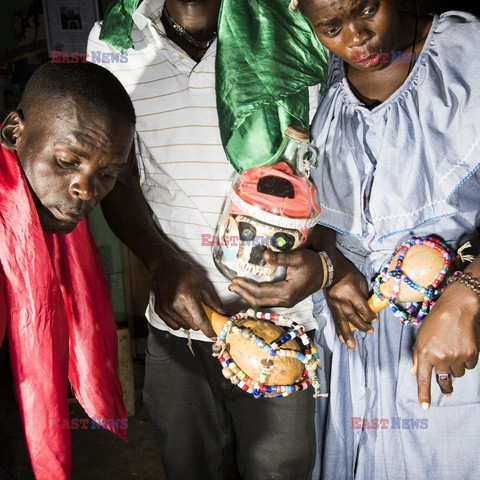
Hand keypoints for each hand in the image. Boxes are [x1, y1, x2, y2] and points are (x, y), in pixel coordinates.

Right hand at [151, 256, 223, 337]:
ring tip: (189, 307)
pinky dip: (179, 321)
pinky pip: (173, 325)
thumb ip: (214, 301)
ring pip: (183, 327)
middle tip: (200, 311)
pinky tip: (181, 310)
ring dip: (189, 321)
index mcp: (187, 297)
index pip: (200, 320)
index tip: (215, 337)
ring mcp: (165, 309)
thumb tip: (222, 314)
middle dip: (199, 321)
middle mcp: (174, 305)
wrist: (166, 267)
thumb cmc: (187, 274)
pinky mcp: (159, 311)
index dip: (209, 330)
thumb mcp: (204, 284)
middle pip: (193, 325)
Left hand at [228, 248, 323, 308]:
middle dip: (243, 293)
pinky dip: (255, 297)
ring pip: (262, 304)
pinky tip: (249, 291)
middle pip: (258, 301)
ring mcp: (286, 302)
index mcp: (286, 292)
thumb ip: (280, 258)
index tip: (235, 279)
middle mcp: (285, 300)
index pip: (260, 291)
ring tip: (236, 288)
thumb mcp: (298, 257)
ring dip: (248, 297)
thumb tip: (263, 255)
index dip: (246, 286)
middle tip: (231, 285)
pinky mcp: (286, 300)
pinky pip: (267, 302)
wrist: (326, 273)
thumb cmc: (313, 263)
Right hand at [324, 252, 375, 348]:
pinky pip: (336, 320)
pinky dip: (339, 331)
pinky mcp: (331, 307)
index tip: (375, 320)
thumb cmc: (348, 274)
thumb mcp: (360, 281)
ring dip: (347, 335)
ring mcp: (335, 305)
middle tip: (370, 332)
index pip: (362, 307)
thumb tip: (368, 308)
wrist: (329, 269)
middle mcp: (342, 300)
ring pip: (342, 322)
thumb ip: (364, 295)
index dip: (369, 315)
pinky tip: (341, 339)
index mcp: (351, 292)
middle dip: (362, 326)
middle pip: (352, 317)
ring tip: (351, 346)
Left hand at [411, 280, 479, 409]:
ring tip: (452, 350)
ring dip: (455, 368)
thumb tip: (415, 373)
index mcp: (425, 353)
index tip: (424, 407)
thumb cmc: (436, 321)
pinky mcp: (471, 355)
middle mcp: (440, 358)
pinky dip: (465, 361)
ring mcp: (457, 357)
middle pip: (443, 382)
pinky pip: (468, 366)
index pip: (423, 379)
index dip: (423, 394)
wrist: (458, 309)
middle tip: (446, 388)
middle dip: (445, 387)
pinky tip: (462, 347)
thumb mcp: (421, 337)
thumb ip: (418, 356)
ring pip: (457, 374)